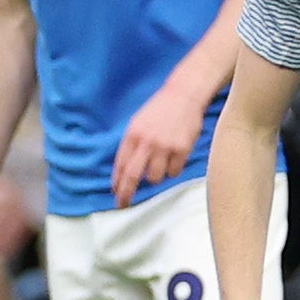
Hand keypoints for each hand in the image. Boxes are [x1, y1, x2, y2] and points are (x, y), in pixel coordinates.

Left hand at [109, 79, 207, 204]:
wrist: (183, 95)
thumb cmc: (159, 109)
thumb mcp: (138, 122)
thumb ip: (131, 144)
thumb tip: (123, 170)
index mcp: (132, 135)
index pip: (120, 165)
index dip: (117, 182)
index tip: (115, 193)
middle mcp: (146, 142)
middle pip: (133, 176)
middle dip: (126, 193)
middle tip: (123, 204)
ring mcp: (165, 146)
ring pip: (155, 178)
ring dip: (155, 178)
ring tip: (159, 166)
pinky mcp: (182, 149)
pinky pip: (174, 172)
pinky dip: (172, 170)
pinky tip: (173, 159)